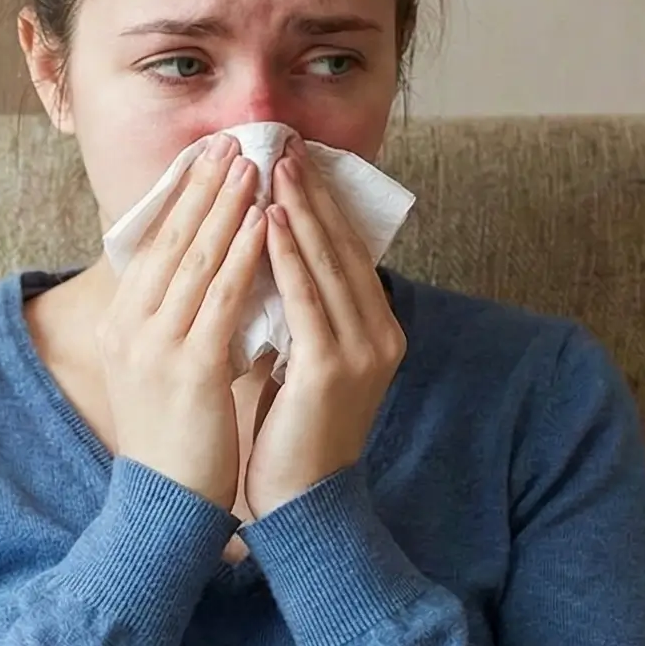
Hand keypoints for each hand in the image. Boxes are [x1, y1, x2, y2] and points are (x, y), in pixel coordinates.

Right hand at [100, 133, 272, 510]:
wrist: (165, 503)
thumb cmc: (175, 438)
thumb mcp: (158, 368)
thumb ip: (173, 321)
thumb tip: (203, 275)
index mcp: (122, 324)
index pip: (153, 245)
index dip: (182, 197)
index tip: (208, 158)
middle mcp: (130, 327)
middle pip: (171, 240)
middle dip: (204, 186)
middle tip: (232, 141)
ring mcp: (156, 346)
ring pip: (196, 258)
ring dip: (228, 205)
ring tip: (253, 164)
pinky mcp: (190, 367)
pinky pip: (221, 297)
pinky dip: (244, 254)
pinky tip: (265, 223)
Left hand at [243, 148, 405, 518]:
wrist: (299, 502)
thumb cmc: (288, 432)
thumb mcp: (300, 361)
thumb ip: (300, 316)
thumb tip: (271, 263)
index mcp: (376, 330)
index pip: (347, 251)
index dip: (320, 203)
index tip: (292, 159)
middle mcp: (379, 335)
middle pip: (343, 247)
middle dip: (311, 192)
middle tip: (280, 143)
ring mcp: (362, 352)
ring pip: (326, 265)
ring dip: (298, 211)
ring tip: (272, 166)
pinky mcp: (332, 370)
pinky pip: (306, 300)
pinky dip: (286, 257)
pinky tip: (265, 222)